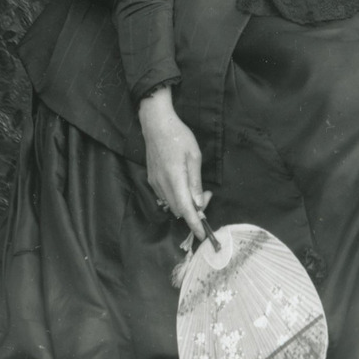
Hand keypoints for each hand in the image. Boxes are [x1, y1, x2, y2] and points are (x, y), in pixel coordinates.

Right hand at [138, 88, 212, 239]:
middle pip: (179, 209)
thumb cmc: (178, 136)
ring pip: (171, 204)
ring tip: (197, 190)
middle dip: (194, 211)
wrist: (156, 124)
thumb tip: (198, 203)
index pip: (185, 209)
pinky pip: (165, 196)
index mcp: (175, 178)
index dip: (194, 224)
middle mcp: (162, 184)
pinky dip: (177, 198)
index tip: (202, 234)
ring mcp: (155, 182)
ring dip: (185, 204)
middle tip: (206, 196)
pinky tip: (184, 186)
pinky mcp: (151, 179)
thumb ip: (195, 182)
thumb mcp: (194, 156)